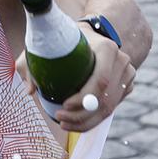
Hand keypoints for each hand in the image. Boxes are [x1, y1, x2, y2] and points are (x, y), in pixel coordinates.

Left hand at [16, 25, 134, 131]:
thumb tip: (30, 91)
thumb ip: (34, 63)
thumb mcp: (48, 44)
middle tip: (59, 119)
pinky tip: (76, 122)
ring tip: (64, 123)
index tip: (63, 105)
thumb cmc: (67, 40)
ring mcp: (127, 75)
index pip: (100, 80)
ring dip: (86, 122)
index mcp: (107, 48)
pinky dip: (94, 119)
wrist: (92, 35)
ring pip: (109, 108)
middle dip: (81, 115)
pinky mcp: (126, 86)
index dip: (82, 98)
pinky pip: (111, 108)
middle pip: (105, 99)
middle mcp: (122, 62)